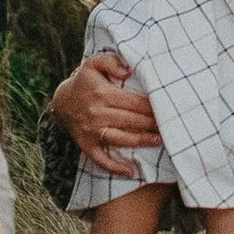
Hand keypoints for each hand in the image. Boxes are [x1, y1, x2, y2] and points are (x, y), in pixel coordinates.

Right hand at [51, 49, 161, 179]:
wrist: (62, 101)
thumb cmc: (85, 81)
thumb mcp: (93, 63)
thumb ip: (111, 62)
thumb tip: (127, 71)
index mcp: (102, 94)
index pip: (134, 102)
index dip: (152, 107)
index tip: (167, 108)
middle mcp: (97, 113)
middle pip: (131, 121)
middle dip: (152, 124)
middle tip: (171, 125)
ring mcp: (92, 131)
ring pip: (121, 139)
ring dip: (142, 141)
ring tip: (160, 141)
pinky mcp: (86, 145)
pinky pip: (100, 159)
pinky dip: (114, 167)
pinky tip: (130, 171)